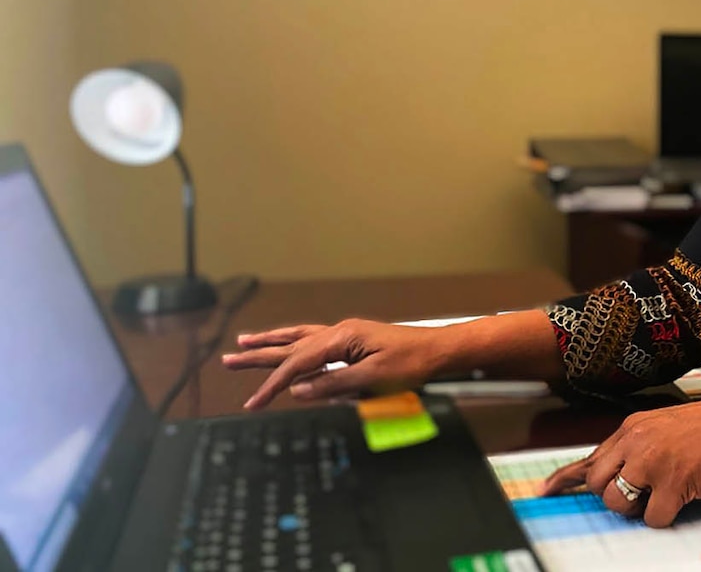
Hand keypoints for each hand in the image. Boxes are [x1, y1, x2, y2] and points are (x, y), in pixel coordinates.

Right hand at [222, 319, 439, 409]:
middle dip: (258, 354)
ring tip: (246, 342)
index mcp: (341, 338)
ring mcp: (346, 335)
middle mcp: (339, 332)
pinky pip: (315, 342)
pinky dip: (296, 346)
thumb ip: (333, 386)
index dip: (272, 384)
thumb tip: (299, 391)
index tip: (253, 402)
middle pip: (291, 344)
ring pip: (300, 338)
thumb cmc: (412, 364)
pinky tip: (289, 347)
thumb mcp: (372, 380)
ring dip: (272, 342)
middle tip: (228, 359)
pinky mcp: (354, 342)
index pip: (297, 363)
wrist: (439, 351)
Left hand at [541, 396, 700, 527]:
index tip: (547, 489)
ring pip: (619, 503)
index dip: (566, 478)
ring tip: (663, 493)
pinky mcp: (672, 484)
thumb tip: (615, 471)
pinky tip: (682, 498)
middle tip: (639, 494)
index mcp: (632, 428)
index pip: (590, 457)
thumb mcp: (663, 426)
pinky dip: (666, 516)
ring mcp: (652, 463)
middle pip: (599, 484)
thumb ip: (636, 445)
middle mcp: (636, 443)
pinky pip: (653, 518)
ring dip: (639, 509)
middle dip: (615, 496)